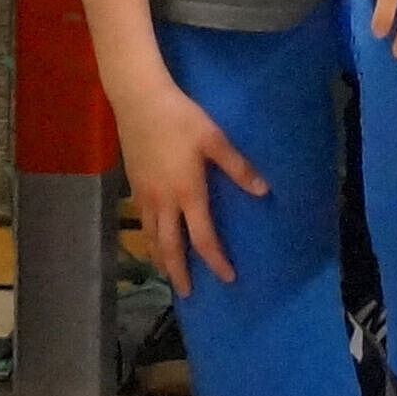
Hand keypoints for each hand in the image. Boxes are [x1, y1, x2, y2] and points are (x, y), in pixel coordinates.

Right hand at [117, 78, 266, 290]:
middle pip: (170, 246)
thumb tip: (263, 191)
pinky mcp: (133, 184)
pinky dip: (149, 238)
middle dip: (179, 272)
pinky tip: (153, 238)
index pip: (203, 237)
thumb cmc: (181, 119)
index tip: (227, 277)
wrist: (139, 102)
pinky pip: (142, 221)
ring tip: (168, 273)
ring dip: (161, 258)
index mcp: (187, 192)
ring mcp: (144, 194)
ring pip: (151, 236)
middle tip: (187, 293)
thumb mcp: (215, 139)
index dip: (215, 259)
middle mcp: (163, 200)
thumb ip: (238, 167)